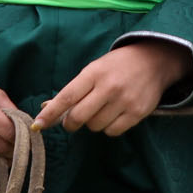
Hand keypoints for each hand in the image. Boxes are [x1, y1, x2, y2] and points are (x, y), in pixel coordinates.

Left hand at [32, 41, 192, 136]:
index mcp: (95, 73)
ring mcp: (125, 101)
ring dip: (93, 122)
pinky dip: (109, 127)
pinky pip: (112, 132)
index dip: (50, 113)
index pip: (67, 96)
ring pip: (95, 127)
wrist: (155, 60)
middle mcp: (109, 87)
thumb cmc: (117, 65)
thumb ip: (74, 89)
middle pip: (79, 117)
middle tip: (74, 119)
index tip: (37, 124)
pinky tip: (115, 113)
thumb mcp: (95, 69)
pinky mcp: (137, 113)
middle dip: (71, 123)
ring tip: (103, 108)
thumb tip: (47, 108)